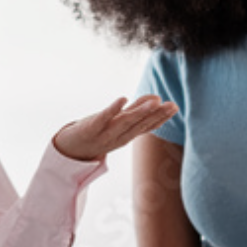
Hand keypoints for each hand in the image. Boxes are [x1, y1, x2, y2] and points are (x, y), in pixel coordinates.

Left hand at [52, 95, 176, 161]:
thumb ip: (137, 110)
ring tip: (155, 102)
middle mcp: (119, 137)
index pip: (147, 127)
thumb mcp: (119, 122)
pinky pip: (103, 118)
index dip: (161, 118)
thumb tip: (156, 98)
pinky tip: (123, 99)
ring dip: (140, 113)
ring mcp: (105, 133)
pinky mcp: (91, 128)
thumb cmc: (98, 132)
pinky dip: (113, 109)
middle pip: (140, 125)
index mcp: (127, 136)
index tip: (175, 107)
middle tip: (173, 105)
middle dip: (157, 115)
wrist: (71, 148)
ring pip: (125, 123)